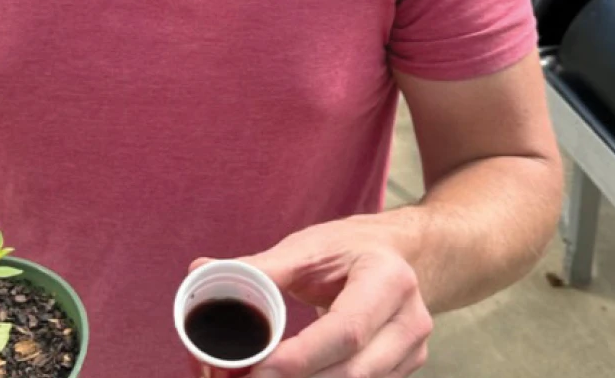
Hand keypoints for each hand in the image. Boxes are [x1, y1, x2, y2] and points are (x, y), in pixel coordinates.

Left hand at [204, 216, 433, 377]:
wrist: (402, 256)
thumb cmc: (349, 249)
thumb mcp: (309, 248)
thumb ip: (259, 267)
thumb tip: (201, 272)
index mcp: (388, 280)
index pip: (345, 331)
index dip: (301, 358)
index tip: (256, 369)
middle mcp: (409, 320)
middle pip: (352, 371)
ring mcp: (412, 350)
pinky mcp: (405, 369)